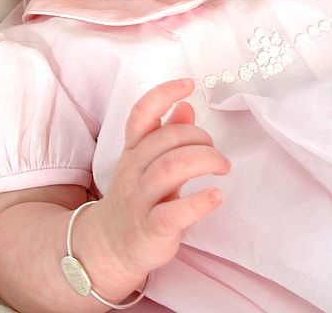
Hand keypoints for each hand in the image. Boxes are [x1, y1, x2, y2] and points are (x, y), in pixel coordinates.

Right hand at [94, 78, 229, 277]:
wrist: (108, 247)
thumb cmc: (137, 198)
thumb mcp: (147, 163)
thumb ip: (168, 135)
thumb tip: (186, 107)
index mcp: (133, 150)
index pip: (142, 114)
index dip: (164, 94)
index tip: (189, 84)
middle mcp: (133, 170)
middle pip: (167, 140)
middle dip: (200, 138)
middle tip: (217, 154)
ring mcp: (139, 200)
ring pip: (171, 168)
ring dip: (205, 161)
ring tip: (222, 167)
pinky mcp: (151, 229)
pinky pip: (174, 212)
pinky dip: (200, 202)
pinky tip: (216, 196)